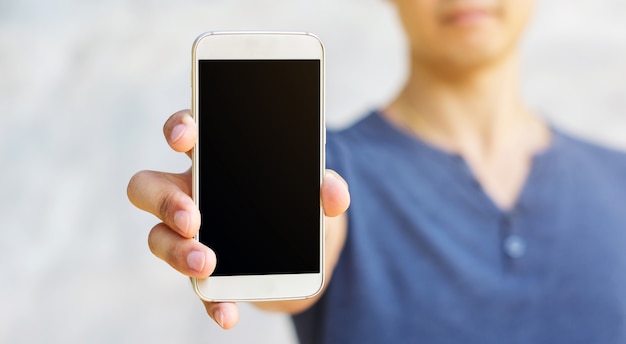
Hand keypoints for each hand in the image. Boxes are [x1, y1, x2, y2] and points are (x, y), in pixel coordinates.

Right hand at [127, 109, 349, 328]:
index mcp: (214, 161)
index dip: (178, 128)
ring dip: (178, 253)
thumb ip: (327, 188)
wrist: (300, 253)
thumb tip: (333, 194)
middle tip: (193, 218)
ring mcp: (190, 235)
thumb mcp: (315, 192)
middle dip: (165, 201)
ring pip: (159, 238)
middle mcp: (191, 194)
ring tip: (207, 265)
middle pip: (148, 187)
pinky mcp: (204, 272)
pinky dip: (211, 302)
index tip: (185, 137)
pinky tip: (227, 313)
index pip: (184, 132)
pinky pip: (195, 287)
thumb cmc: (295, 205)